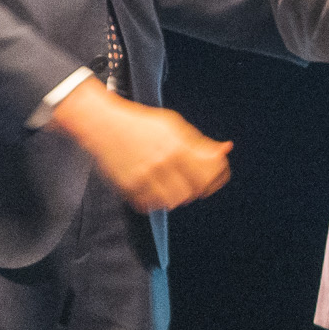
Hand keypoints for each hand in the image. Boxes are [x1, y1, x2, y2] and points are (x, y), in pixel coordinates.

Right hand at [49, 78, 232, 211]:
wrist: (102, 125)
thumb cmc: (140, 124)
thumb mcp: (174, 126)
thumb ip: (200, 142)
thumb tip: (226, 149)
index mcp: (176, 147)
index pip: (207, 174)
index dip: (218, 177)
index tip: (218, 176)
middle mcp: (161, 163)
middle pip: (192, 192)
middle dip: (198, 189)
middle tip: (196, 183)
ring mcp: (144, 177)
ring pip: (173, 202)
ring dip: (178, 196)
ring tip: (174, 184)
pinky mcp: (129, 187)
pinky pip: (150, 205)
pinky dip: (156, 200)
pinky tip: (155, 187)